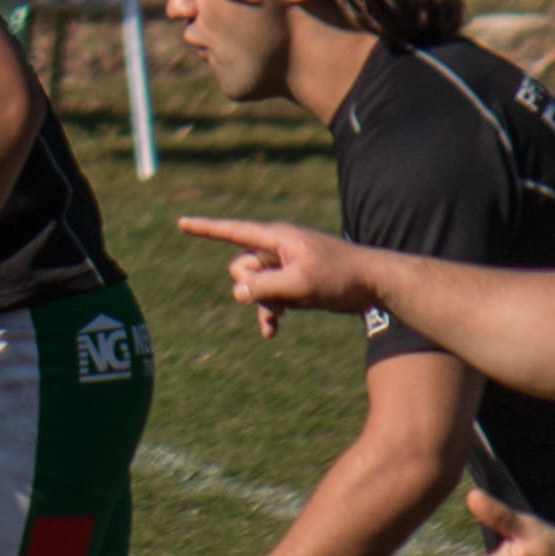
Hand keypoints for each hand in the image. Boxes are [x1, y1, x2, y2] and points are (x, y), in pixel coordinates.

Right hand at [181, 214, 381, 329]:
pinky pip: (268, 296)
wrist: (373, 284)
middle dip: (249, 287)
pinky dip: (269, 311)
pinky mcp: (293, 281)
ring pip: (253, 286)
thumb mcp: (300, 284)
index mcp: (278, 237)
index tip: (181, 223)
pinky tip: (273, 332)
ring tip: (273, 324)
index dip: (205, 229)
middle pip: (241, 266)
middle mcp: (277, 247)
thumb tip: (238, 290)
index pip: (233, 231)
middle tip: (276, 297)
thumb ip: (265, 286)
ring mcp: (285, 265)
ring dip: (259, 305)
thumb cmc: (340, 276)